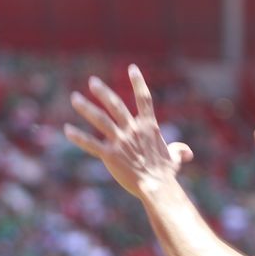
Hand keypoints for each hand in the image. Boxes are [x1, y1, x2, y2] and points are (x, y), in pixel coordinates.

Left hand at [65, 65, 193, 198]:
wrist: (157, 187)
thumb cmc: (166, 174)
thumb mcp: (174, 159)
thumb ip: (178, 151)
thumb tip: (187, 152)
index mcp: (149, 127)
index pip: (144, 99)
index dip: (138, 82)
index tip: (132, 68)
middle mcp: (133, 130)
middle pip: (116, 105)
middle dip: (103, 92)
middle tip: (92, 81)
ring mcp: (121, 141)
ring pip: (100, 119)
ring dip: (86, 108)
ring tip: (74, 98)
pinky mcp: (110, 155)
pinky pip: (91, 143)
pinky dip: (78, 136)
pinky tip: (67, 130)